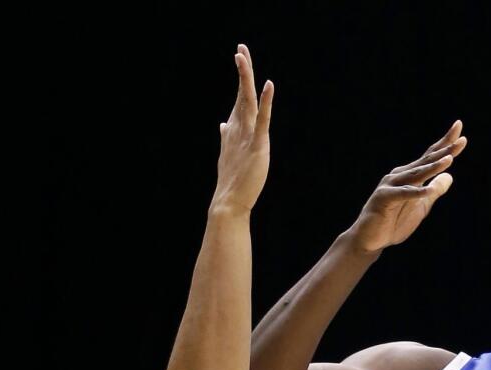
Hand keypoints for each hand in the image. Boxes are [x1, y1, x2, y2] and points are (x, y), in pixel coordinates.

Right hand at [211, 44, 273, 215]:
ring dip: (246, 78)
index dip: (241, 78)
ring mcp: (246, 135)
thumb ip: (227, 136)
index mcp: (234, 128)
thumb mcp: (231, 152)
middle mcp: (238, 127)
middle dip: (242, 69)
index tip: (240, 57)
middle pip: (242, 93)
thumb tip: (222, 124)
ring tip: (242, 57)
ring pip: (247, 101)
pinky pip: (262, 119)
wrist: (230, 201)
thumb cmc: (233, 179)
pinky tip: (268, 85)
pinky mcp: (257, 144)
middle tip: (241, 47)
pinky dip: (266, 102)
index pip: (239, 98)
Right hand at [347, 121, 466, 253]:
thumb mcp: (422, 206)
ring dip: (432, 167)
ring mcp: (391, 185)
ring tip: (449, 159)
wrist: (370, 239)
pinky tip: (429, 190)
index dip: (445, 144)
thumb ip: (434, 191)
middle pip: (426, 161)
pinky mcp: (384, 198)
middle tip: (461, 138)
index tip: (460, 128)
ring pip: (416, 175)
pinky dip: (416, 192)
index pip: (430, 157)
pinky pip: (402, 194)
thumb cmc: (394, 222)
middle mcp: (400, 176)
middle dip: (444, 150)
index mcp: (410, 176)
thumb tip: (450, 176)